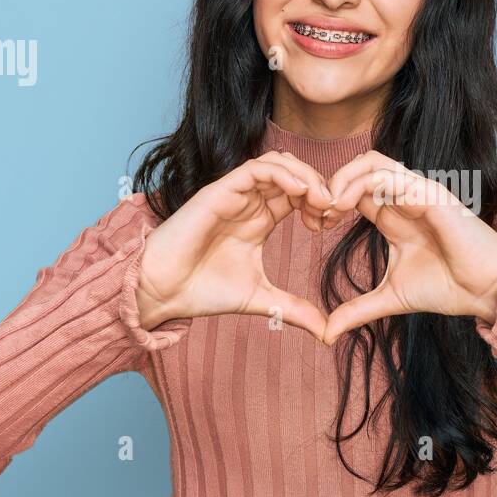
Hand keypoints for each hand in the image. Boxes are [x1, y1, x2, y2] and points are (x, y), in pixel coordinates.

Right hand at [135, 151, 334, 341]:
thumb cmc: (203, 292)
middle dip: (319, 186)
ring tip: (321, 200)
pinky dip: (283, 173)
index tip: (332, 224)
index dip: (321, 203)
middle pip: (293, 174)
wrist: (162, 293)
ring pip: (278, 164)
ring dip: (306, 175)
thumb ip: (294, 309)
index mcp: (260, 221)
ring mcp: (235, 194)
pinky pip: (256, 167)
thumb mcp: (262, 299)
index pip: (299, 196)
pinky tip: (301, 191)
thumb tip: (326, 332)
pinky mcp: (219, 191)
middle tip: (334, 209)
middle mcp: (249, 203)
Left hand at [319, 151, 496, 344]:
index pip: (354, 189)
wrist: (485, 291)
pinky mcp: (429, 193)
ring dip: (342, 178)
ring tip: (327, 205)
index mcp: (393, 215)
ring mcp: (417, 192)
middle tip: (314, 213)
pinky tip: (343, 205)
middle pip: (358, 168)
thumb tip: (326, 334)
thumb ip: (357, 310)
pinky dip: (360, 182)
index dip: (329, 200)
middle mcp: (403, 198)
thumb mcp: (390, 298)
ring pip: (370, 162)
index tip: (313, 225)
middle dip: (329, 184)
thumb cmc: (448, 288)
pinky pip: (389, 174)